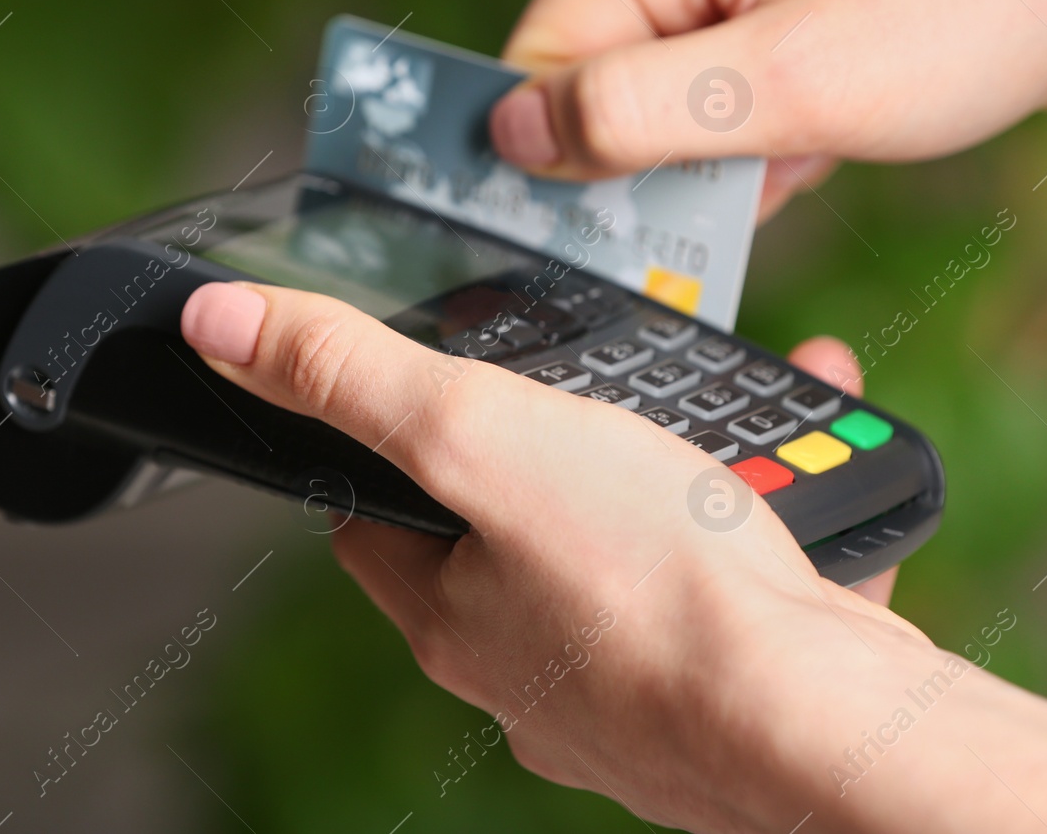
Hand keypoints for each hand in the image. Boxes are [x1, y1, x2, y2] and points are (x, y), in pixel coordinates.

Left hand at [181, 281, 1046, 831]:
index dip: (383, 448)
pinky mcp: (724, 690)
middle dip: (546, 456)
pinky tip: (796, 490)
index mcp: (453, 613)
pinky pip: (728, 593)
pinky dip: (755, 530)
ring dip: (662, 483)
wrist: (823, 720)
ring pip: (626, 562)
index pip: (375, 523)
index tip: (412, 398)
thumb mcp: (480, 436)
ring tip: (711, 426)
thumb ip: (355, 379)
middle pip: (506, 541)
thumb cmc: (654, 584)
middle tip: (589, 399)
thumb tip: (223, 326)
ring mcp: (629, 688)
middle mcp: (528, 667)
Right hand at [489, 0, 1046, 218]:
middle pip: (600, 69)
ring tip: (801, 155)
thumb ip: (632, 115)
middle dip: (653, 153)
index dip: (566, 150)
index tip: (604, 225)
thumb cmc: (970, 10)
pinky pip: (721, 80)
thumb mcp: (786, 88)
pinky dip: (755, 133)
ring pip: (665, 87)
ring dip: (716, 151)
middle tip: (726, 201)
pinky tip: (818, 143)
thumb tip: (510, 138)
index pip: (544, 49)